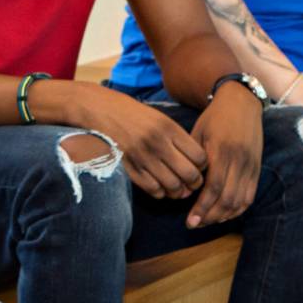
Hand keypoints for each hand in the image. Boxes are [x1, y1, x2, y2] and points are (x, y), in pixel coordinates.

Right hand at [60, 79, 205, 199]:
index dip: (203, 167)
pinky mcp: (129, 168)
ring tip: (179, 190)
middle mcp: (158, 143)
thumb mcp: (159, 118)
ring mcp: (143, 157)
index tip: (199, 168)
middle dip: (195, 183)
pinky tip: (162, 189)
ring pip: (173, 186)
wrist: (98, 110)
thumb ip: (177, 137)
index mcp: (169, 128)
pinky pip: (153, 189)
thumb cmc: (132, 114)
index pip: (199, 157)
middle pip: (190, 174)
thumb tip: (196, 161)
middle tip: (193, 184)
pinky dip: (161, 193)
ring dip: (179, 192)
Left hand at [188, 82, 264, 227]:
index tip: (190, 221)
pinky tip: (224, 214)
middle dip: (210, 216)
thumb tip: (185, 188)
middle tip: (194, 224)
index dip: (201, 208)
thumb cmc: (214, 118)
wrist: (242, 103)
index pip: (213, 188)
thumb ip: (193, 160)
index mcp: (222, 152)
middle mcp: (239, 161)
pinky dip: (237, 209)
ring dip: (223, 216)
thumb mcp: (198, 134)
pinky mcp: (257, 169)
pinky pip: (249, 196)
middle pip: (226, 199)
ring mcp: (251, 166)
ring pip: (239, 201)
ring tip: (207, 221)